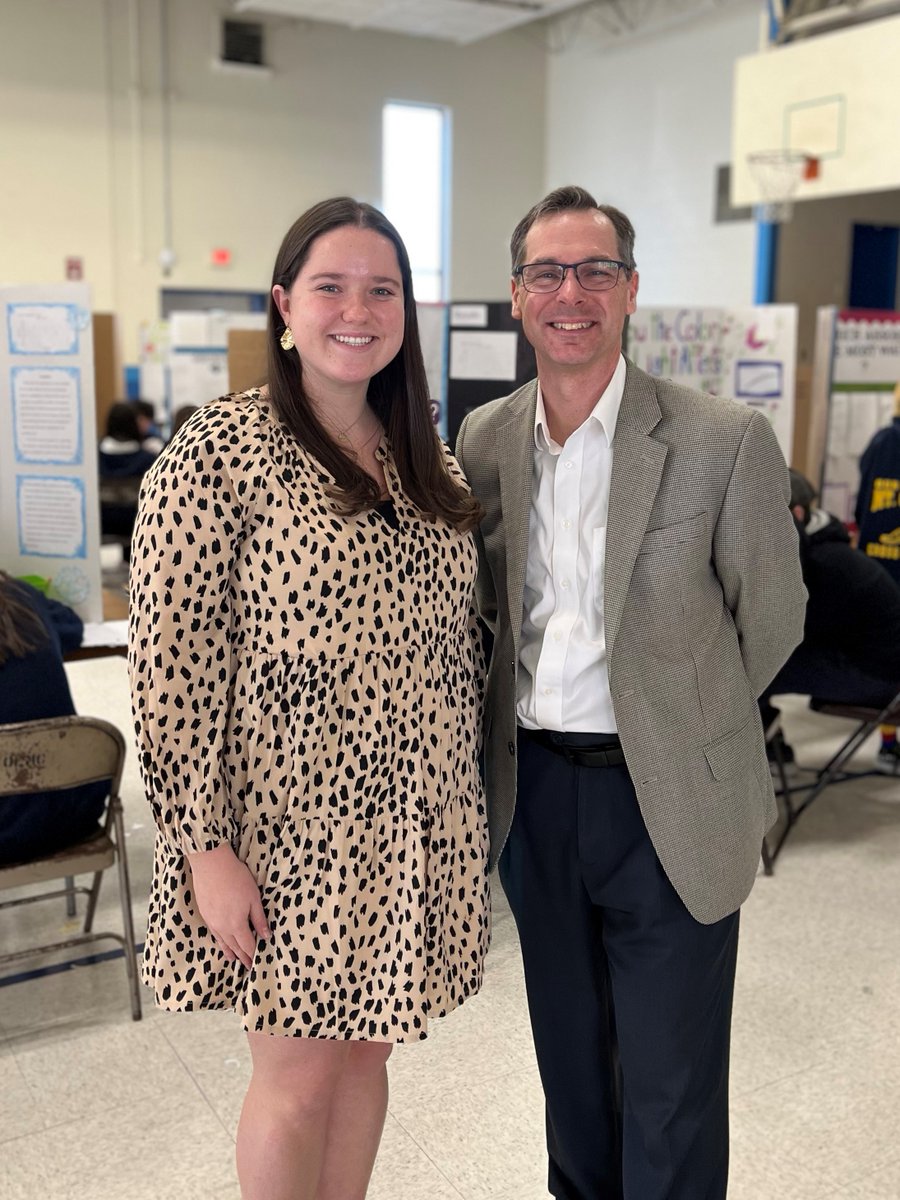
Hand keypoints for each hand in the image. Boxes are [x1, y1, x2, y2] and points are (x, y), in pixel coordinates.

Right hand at [187, 843, 270, 967]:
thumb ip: (259, 919)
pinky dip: (220, 942)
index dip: (252, 955)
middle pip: (234, 947)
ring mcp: (212, 921)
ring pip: (223, 942)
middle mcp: (222, 927)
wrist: (211, 865)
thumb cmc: (236, 878)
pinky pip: (214, 934)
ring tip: (234, 960)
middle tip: (248, 966)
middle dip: (242, 957)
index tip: (256, 963)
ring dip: (230, 952)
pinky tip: (222, 942)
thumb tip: (266, 936)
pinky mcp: (205, 914)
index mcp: (236, 925)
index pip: (247, 945)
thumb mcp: (254, 898)